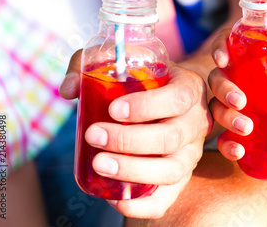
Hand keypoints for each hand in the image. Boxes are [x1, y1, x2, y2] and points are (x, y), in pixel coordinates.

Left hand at [59, 50, 212, 218]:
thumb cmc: (148, 78)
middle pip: (171, 137)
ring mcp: (192, 153)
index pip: (177, 99)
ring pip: (172, 170)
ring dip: (134, 171)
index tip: (113, 108)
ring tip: (99, 165)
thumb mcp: (128, 61)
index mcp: (189, 89)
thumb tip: (70, 90)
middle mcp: (196, 122)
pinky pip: (167, 199)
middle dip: (129, 140)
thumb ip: (95, 65)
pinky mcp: (181, 176)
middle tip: (93, 134)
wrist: (176, 97)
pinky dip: (142, 205)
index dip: (146, 106)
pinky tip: (114, 198)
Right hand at [208, 33, 266, 172]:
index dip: (221, 48)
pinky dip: (227, 145)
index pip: (235, 49)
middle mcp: (251, 86)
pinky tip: (238, 150)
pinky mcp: (250, 138)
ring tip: (246, 128)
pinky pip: (227, 140)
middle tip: (240, 101)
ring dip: (225, 116)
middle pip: (220, 80)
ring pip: (219, 108)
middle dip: (223, 88)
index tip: (223, 58)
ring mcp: (248, 113)